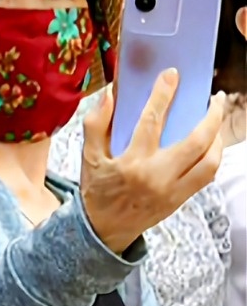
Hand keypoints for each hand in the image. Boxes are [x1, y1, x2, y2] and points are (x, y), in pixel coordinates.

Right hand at [80, 73, 225, 253]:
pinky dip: (214, 156)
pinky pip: (207, 176)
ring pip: (210, 162)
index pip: (151, 122)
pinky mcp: (182, 199)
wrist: (104, 229)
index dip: (163, 95)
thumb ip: (96, 124)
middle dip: (211, 117)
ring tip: (217, 120)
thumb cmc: (96, 189)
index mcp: (131, 163)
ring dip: (218, 138)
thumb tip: (110, 96)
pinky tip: (211, 143)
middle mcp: (157, 177)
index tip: (172, 76)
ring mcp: (173, 190)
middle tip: (216, 98)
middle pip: (196, 143)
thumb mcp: (88, 156)